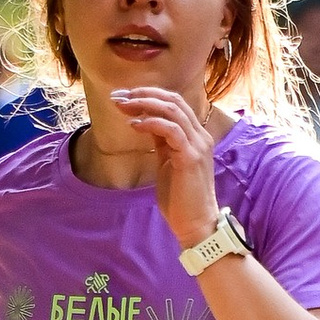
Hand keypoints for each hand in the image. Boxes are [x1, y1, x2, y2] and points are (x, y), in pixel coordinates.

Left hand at [111, 80, 223, 251]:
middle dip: (144, 94)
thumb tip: (145, 122)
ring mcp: (198, 145)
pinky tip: (134, 125)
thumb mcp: (168, 162)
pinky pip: (171, 130)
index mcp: (196, 136)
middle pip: (174, 100)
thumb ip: (162, 141)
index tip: (125, 96)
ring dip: (144, 104)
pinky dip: (151, 123)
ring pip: (173, 110)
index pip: (175, 103)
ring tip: (123, 106)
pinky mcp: (191, 157)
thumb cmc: (180, 198)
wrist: (195, 224)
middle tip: (119, 96)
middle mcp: (200, 136)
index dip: (150, 95)